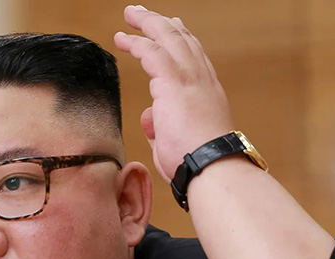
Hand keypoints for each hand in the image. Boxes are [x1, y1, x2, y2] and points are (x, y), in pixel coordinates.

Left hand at [114, 5, 233, 181]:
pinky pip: (152, 52)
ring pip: (167, 39)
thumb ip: (161, 127)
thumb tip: (150, 118)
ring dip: (147, 23)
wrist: (211, 167)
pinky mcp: (174, 83)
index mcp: (207, 93)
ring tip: (130, 14)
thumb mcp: (175, 142)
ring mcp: (189, 79)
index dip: (182, 39)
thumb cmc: (196, 163)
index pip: (194, 57)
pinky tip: (123, 38)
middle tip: (143, 14)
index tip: (173, 27)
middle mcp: (201, 80)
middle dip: (161, 24)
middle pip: (182, 40)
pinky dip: (137, 43)